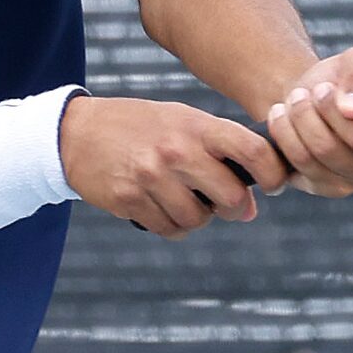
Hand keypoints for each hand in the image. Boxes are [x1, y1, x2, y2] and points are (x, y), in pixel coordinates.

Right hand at [59, 95, 291, 239]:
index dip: (274, 174)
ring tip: (184, 199)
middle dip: (236, 207)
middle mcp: (176, 150)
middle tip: (227, 204)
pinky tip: (161, 206)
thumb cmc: (141, 127)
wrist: (78, 132)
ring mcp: (152, 176)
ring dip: (199, 217)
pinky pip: (169, 230)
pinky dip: (172, 225)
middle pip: (231, 197)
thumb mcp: (182, 123)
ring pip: (199, 219)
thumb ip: (220, 156)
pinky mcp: (130, 199)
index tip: (274, 185)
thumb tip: (251, 208)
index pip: (253, 151)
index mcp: (196, 126)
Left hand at [265, 47, 352, 197]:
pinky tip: (283, 116)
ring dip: (303, 117)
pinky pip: (302, 163)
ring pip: (326, 152)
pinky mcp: (327, 187)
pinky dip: (286, 133)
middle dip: (331, 107)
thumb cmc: (340, 80)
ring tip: (296, 97)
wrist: (305, 98)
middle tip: (318, 89)